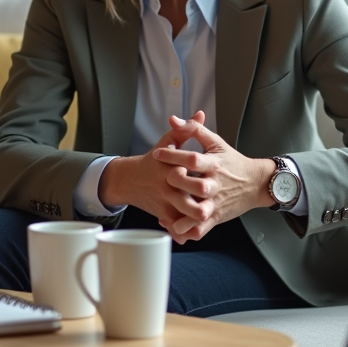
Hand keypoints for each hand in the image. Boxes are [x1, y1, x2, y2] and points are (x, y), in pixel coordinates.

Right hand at [97, 111, 215, 231]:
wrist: (129, 180)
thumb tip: (201, 114)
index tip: (218, 168)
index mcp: (171, 163)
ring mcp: (165, 200)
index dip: (200, 165)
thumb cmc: (153, 160)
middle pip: (184, 191)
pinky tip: (193, 232)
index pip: (187, 163)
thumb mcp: (167, 141)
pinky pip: (174, 224)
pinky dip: (183, 231)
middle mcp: (167, 183)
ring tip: (207, 215)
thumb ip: (186, 129)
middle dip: (198, 195)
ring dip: (193, 216)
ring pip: (181, 211)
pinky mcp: (163, 213)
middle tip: (213, 197)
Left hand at [150, 117, 275, 242]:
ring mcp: (216, 203)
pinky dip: (186, 231)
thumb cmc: (233, 162)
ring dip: (181, 212)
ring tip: (165, 207)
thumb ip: (194, 129)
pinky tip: (173, 225)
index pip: (193, 159)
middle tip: (165, 178)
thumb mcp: (216, 143)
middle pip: (196, 186)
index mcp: (214, 165)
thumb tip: (173, 119)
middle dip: (177, 182)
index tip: (157, 153)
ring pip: (199, 212)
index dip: (173, 155)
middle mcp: (215, 184)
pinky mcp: (216, 217)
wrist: (256, 184)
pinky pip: (200, 229)